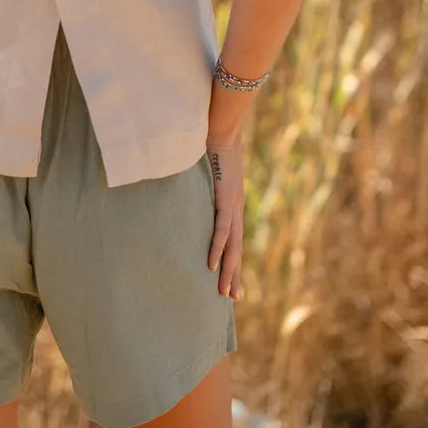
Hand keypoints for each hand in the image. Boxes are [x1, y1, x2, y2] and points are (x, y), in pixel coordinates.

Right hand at [205, 134, 244, 301]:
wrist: (222, 129)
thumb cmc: (213, 146)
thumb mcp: (210, 172)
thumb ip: (205, 184)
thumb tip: (190, 189)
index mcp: (233, 204)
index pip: (234, 240)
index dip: (233, 261)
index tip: (232, 281)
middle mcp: (236, 209)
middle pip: (237, 250)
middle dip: (234, 275)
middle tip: (232, 298)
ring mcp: (233, 205)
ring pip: (232, 247)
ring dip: (228, 271)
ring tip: (224, 293)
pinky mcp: (225, 199)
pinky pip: (221, 230)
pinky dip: (217, 249)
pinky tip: (211, 265)